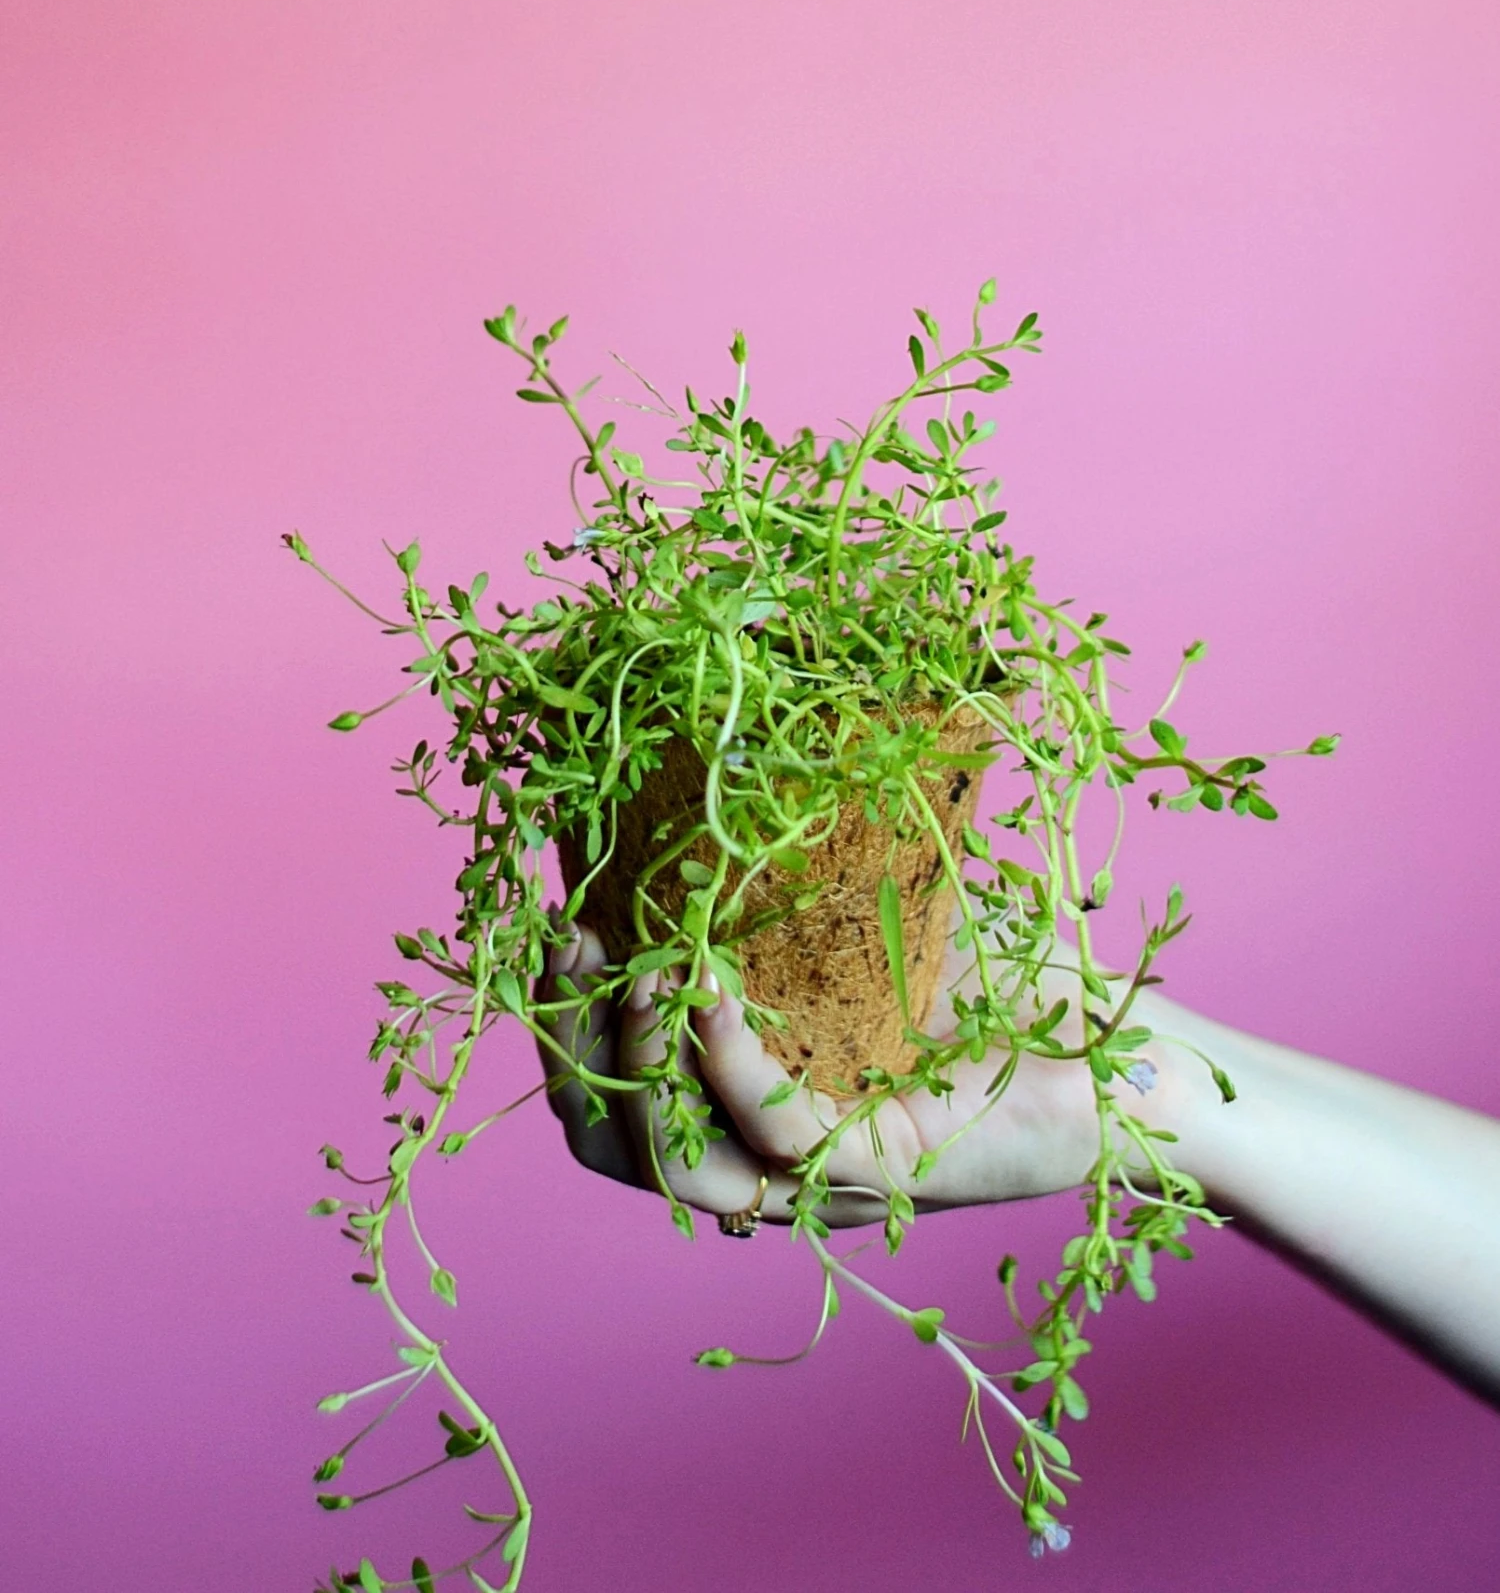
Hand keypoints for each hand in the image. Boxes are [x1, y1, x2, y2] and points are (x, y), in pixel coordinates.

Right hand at [537, 918, 1109, 1227]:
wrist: (1123, 1050)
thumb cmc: (996, 986)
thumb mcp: (863, 915)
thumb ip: (787, 868)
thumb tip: (709, 747)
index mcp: (747, 1101)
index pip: (613, 1094)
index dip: (565, 1017)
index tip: (558, 914)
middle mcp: (769, 1155)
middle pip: (614, 1143)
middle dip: (573, 1042)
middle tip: (574, 940)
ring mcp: (823, 1175)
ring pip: (676, 1163)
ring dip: (638, 1058)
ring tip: (643, 966)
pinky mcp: (886, 1171)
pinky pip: (775, 1134)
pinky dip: (726, 1063)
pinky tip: (706, 989)